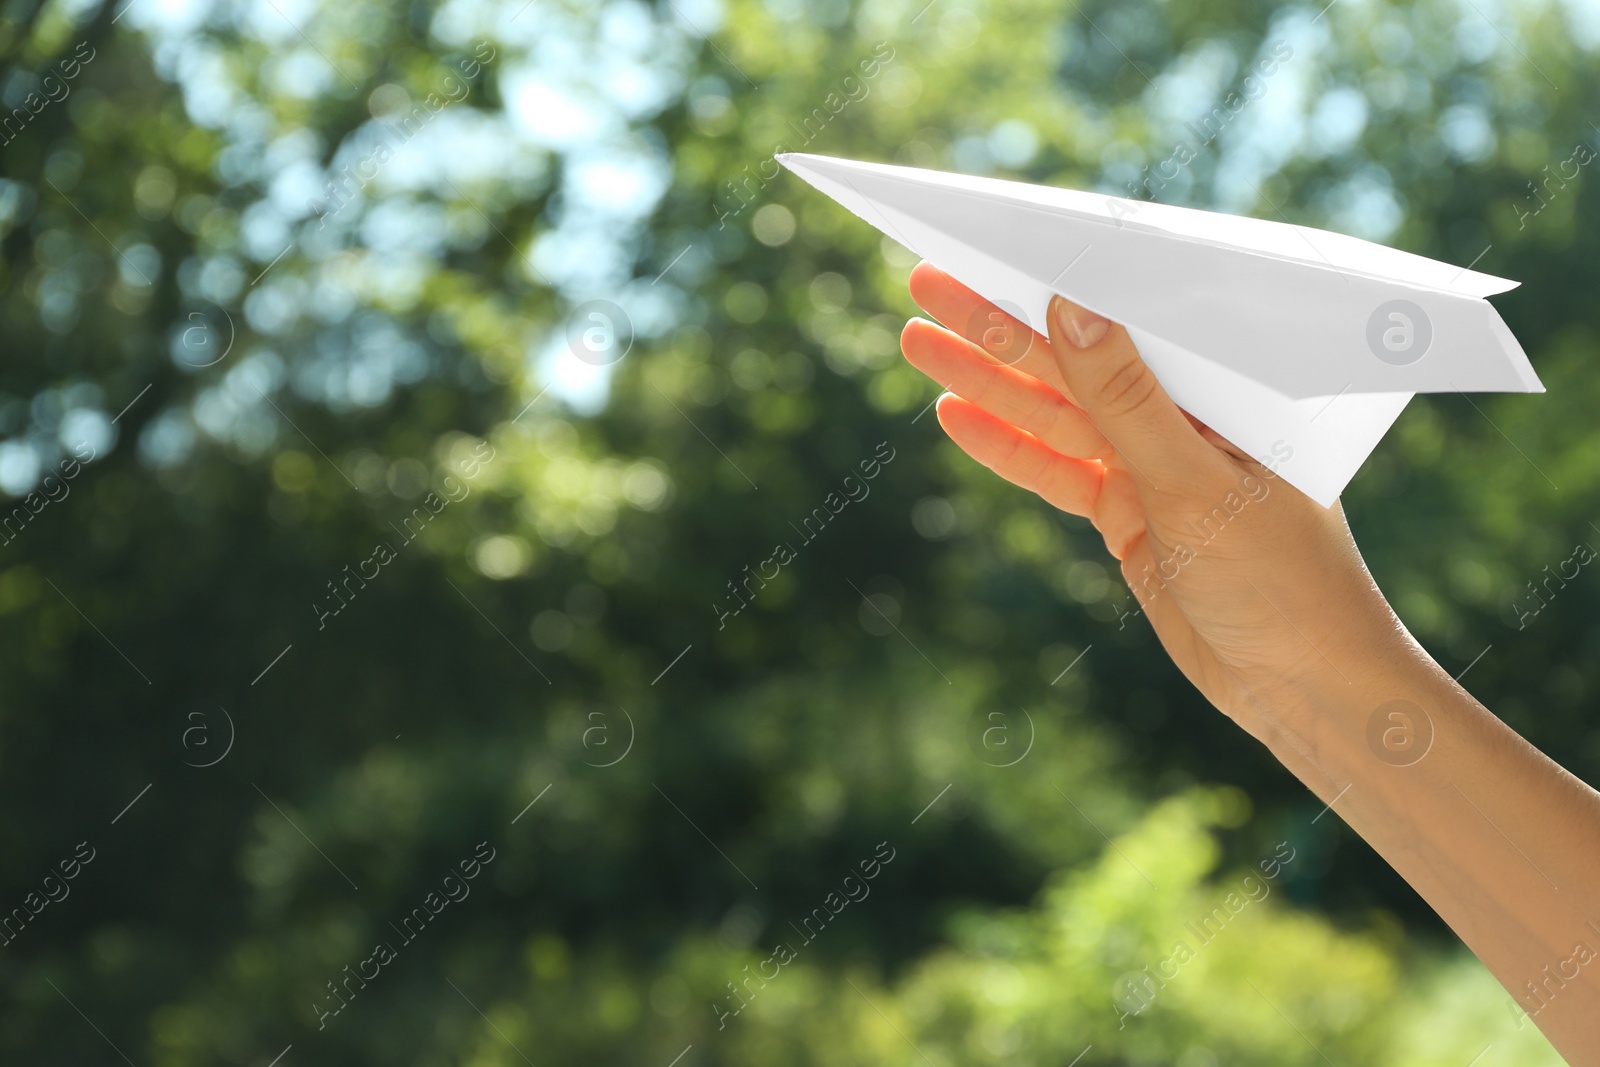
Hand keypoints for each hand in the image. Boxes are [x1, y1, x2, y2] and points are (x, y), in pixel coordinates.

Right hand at [899, 263, 1405, 732]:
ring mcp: (1153, 465)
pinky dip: (1008, 447)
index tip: (989, 247)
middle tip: (926, 283)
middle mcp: (1186, 414)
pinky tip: (955, 414)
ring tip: (918, 343)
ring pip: (1055, 413)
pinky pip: (1057, 471)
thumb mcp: (1195, 485)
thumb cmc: (1283, 583)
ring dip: (987, 382)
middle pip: (1075, 361)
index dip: (1051, 284)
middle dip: (997, 326)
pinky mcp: (1130, 514)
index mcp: (1223, 387)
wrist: (1302, 690)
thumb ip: (1127, 400)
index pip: (1126, 318)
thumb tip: (1072, 306)